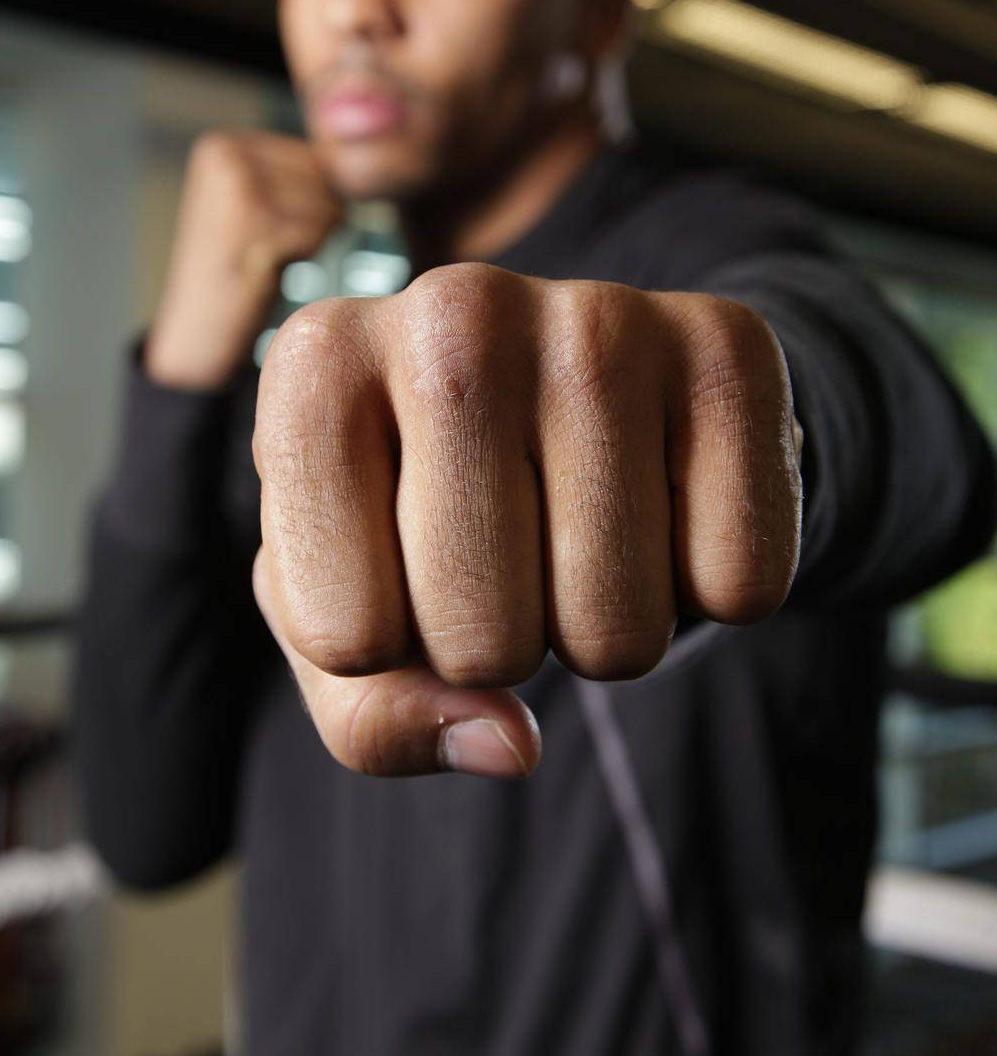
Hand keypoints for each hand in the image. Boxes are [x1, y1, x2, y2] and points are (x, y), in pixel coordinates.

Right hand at [145, 130, 345, 388]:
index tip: (268, 228)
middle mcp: (227, 155)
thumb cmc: (234, 271)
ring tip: (263, 254)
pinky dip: (302, 255)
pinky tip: (264, 266)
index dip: (311, 203)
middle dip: (312, 220)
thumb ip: (298, 173)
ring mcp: (237, 184)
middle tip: (265, 245)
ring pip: (326, 205)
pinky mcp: (253, 219)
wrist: (197, 330)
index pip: (316, 159)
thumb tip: (356, 159)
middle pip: (324, 178)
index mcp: (224, 144)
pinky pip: (317, 231)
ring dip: (308, 240)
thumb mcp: (256, 203)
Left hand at [252, 263, 802, 777]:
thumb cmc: (422, 516)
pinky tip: (664, 504)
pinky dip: (708, 589)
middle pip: (483, 638)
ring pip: (616, 627)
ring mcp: (600, 317)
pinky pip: (738, 584)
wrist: (567, 388)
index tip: (392, 568)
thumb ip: (376, 718)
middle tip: (504, 560)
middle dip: (500, 649)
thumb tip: (508, 743)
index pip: (350, 639)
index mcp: (318, 366)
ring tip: (579, 532)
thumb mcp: (349, 619)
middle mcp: (452, 311)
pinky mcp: (728, 345)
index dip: (383, 649)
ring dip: (605, 630)